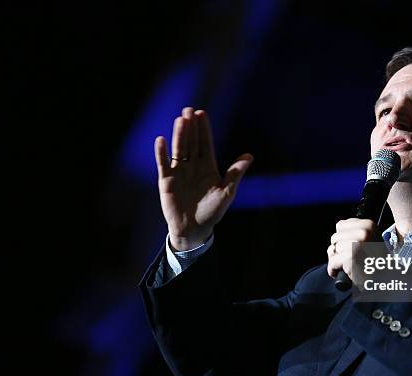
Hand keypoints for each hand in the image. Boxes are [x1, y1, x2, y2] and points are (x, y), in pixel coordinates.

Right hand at [155, 107, 252, 250]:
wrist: (194, 229)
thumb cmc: (212, 212)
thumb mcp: (226, 192)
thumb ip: (235, 173)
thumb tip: (249, 156)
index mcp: (207, 166)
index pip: (205, 144)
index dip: (204, 129)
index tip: (202, 114)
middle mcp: (192, 166)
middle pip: (191, 142)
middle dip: (191, 127)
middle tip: (189, 110)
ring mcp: (179, 172)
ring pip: (178, 149)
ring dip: (179, 135)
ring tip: (180, 120)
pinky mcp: (166, 180)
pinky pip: (163, 164)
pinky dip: (161, 153)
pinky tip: (161, 140)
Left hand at [327, 219, 380, 281]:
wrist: (385, 279)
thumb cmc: (376, 261)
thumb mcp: (369, 239)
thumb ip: (354, 233)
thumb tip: (336, 233)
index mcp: (368, 225)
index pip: (340, 225)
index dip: (342, 238)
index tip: (350, 247)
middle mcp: (363, 232)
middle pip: (334, 237)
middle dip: (338, 249)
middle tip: (350, 258)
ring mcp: (357, 244)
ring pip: (332, 250)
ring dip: (336, 260)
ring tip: (349, 265)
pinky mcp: (350, 257)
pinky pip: (332, 262)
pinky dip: (334, 270)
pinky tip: (344, 272)